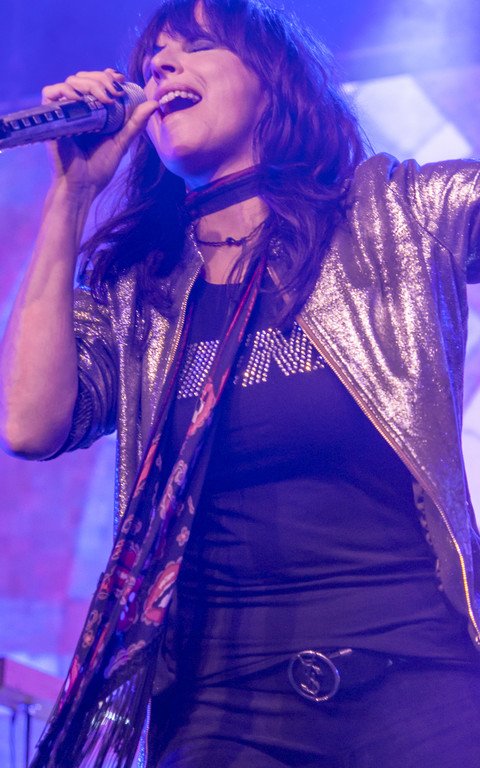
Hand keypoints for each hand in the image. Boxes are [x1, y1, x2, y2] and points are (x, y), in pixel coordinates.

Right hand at [41, 68, 158, 198]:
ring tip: (105, 99)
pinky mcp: (50, 118)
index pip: (96, 82)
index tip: (121, 80)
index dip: (107, 75)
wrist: (82, 186)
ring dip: (89, 83)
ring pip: (71, 82)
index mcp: (92, 111)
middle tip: (115, 92)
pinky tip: (80, 98)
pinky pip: (50, 92)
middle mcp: (76, 109)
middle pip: (84, 78)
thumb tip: (154, 102)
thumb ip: (136, 123)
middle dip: (101, 79)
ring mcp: (63, 112)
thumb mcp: (122, 141)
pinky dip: (65, 89)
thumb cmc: (100, 168)